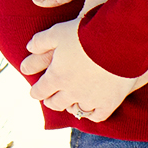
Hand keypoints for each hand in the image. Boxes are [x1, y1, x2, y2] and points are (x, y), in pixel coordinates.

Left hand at [23, 18, 139, 121]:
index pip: (40, 91)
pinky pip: (97, 116)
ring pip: (76, 110)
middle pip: (56, 103)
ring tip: (72, 102)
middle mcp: (70, 92)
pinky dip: (92, 113)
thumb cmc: (86, 32)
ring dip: (71, 107)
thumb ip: (41, 41)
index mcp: (56, 76)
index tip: (35, 91)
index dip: (36, 91)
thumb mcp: (58, 32)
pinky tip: (92, 109)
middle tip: (51, 98)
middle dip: (52, 100)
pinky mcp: (109, 102)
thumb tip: (28, 48)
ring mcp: (90, 99)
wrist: (119, 38)